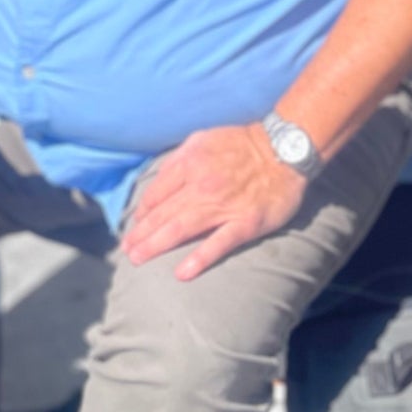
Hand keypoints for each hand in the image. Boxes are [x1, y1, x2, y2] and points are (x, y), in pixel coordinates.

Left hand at [119, 123, 307, 281]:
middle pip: (163, 215)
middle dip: (140, 235)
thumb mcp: (203, 139)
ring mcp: (224, 206)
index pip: (156, 193)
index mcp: (190, 163)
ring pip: (181, 229)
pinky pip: (219, 243)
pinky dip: (200, 259)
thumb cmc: (242, 143)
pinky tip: (183, 273)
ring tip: (139, 259)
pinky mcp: (245, 223)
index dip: (141, 212)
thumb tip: (156, 182)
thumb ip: (178, 160)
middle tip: (127, 251)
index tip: (134, 226)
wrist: (284, 149)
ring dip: (156, 245)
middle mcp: (202, 186)